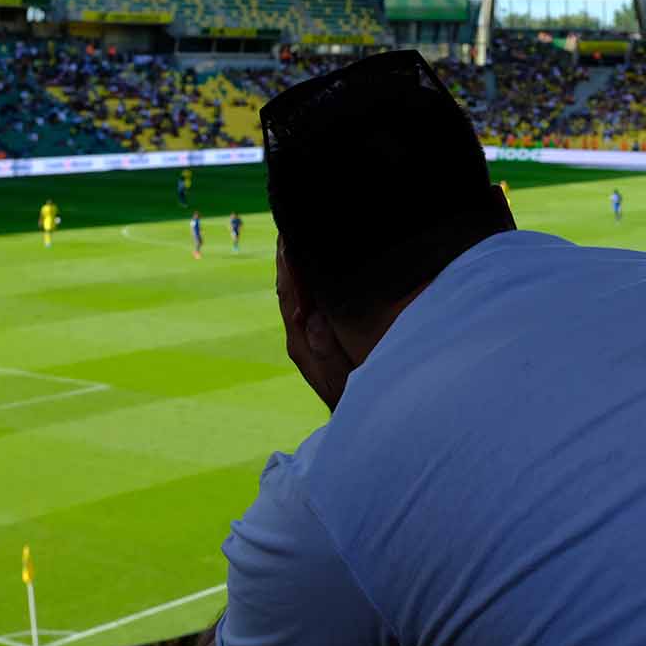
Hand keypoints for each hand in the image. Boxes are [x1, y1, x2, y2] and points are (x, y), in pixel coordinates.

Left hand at [276, 238, 354, 411]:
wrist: (359, 423)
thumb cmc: (353, 400)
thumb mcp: (342, 379)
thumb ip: (327, 350)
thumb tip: (311, 318)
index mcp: (302, 341)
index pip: (290, 294)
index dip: (287, 263)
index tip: (287, 234)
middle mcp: (301, 335)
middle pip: (289, 288)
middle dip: (287, 256)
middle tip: (288, 222)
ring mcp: (309, 336)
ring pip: (297, 294)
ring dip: (296, 265)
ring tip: (297, 236)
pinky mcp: (319, 337)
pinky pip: (309, 302)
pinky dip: (308, 280)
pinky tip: (315, 268)